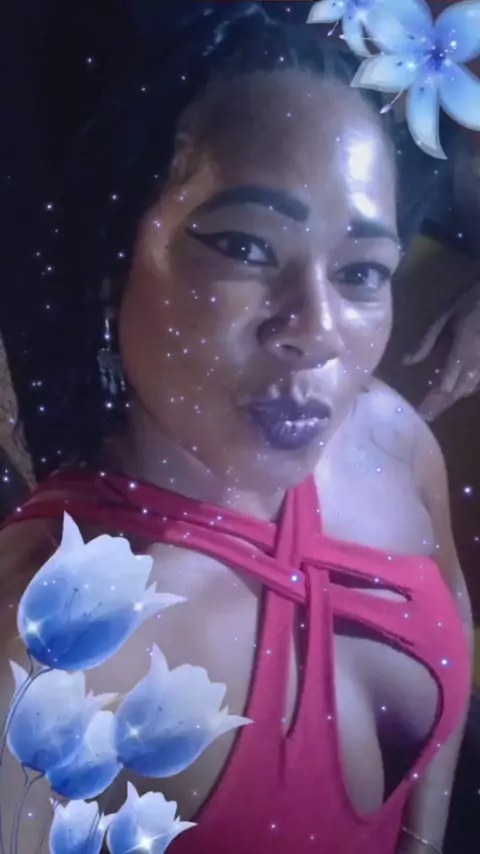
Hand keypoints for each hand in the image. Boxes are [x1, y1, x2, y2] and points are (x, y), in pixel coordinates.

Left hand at [404, 282, 479, 421]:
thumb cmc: (473, 300)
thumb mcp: (446, 316)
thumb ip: (427, 341)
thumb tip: (407, 363)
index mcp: (463, 350)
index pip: (446, 385)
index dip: (434, 401)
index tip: (421, 413)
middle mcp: (478, 362)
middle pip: (459, 392)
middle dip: (442, 405)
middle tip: (427, 415)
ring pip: (472, 388)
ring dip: (454, 396)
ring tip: (438, 404)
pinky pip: (479, 381)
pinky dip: (468, 387)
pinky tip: (458, 387)